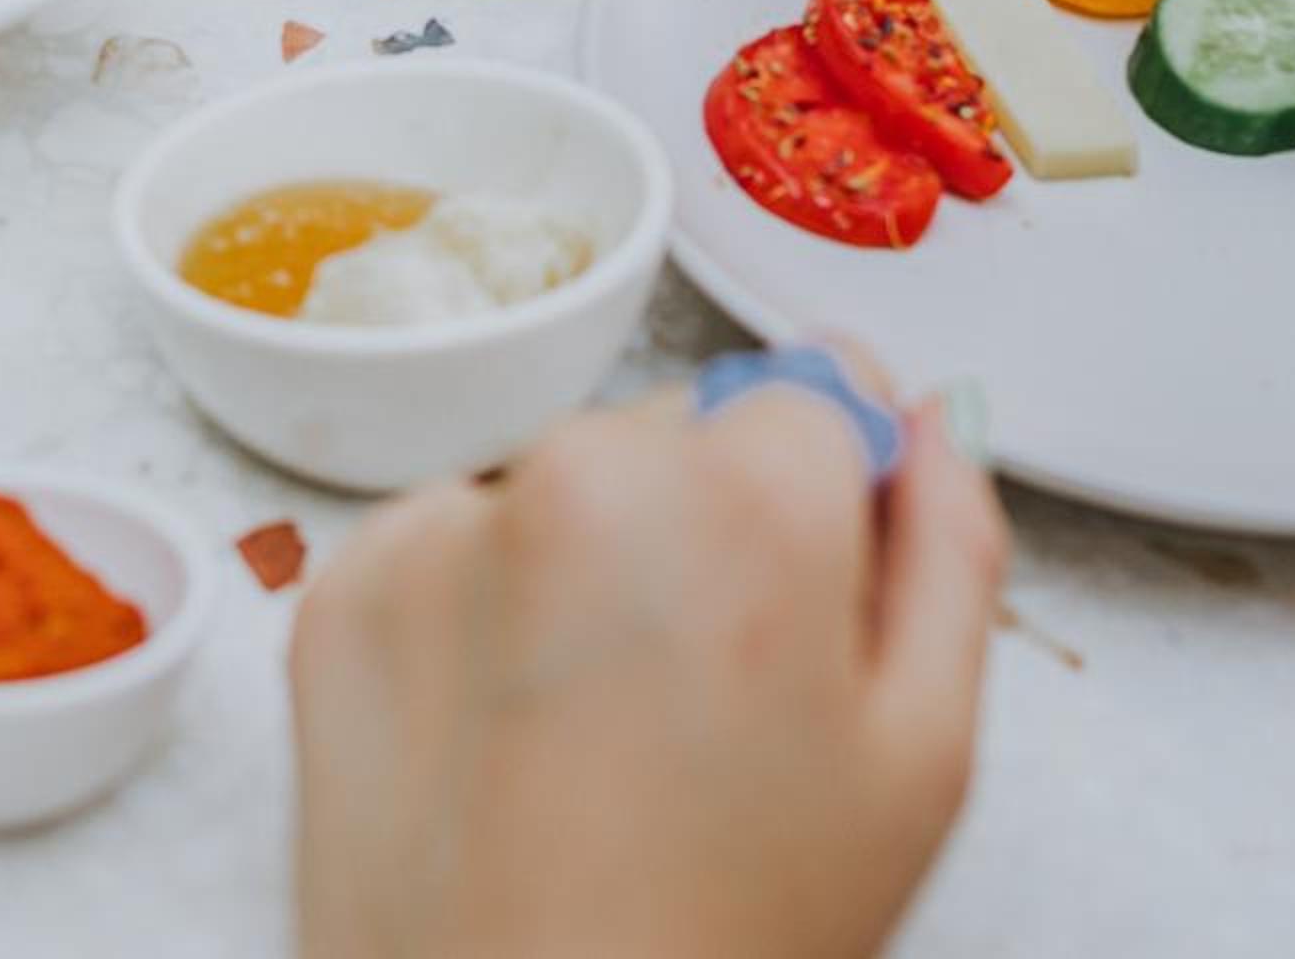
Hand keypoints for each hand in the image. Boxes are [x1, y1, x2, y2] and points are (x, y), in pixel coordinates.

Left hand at [291, 391, 1004, 958]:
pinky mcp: (345, 581)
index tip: (806, 600)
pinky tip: (506, 739)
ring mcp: (451, 522)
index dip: (827, 505)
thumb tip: (926, 428)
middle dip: (704, 528)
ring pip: (563, 483)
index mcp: (750, 497)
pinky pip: (447, 542)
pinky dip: (475, 613)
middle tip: (703, 709)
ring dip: (586, 566)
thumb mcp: (920, 761)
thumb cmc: (718, 937)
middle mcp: (590, 470)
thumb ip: (948, 552)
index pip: (819, 390)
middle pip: (684, 430)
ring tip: (598, 740)